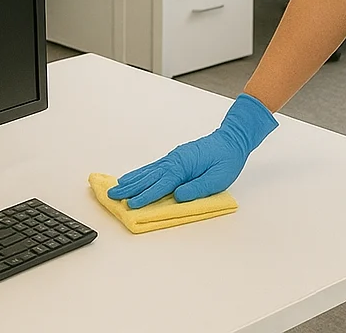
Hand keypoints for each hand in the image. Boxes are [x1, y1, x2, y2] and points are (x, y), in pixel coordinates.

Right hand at [108, 94, 276, 207]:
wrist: (232, 140)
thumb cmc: (227, 159)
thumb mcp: (218, 178)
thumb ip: (198, 188)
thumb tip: (178, 196)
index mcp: (184, 165)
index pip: (162, 184)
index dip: (146, 195)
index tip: (132, 204)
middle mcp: (175, 160)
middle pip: (149, 177)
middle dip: (131, 188)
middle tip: (113, 195)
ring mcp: (173, 159)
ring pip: (149, 171)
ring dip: (132, 180)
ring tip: (116, 187)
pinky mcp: (175, 159)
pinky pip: (154, 168)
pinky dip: (141, 173)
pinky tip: (133, 177)